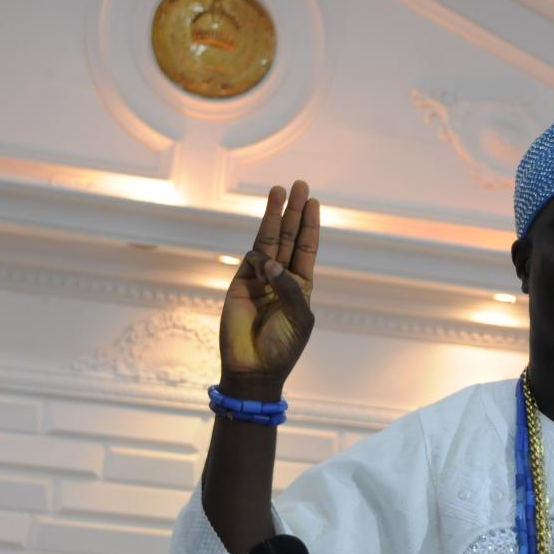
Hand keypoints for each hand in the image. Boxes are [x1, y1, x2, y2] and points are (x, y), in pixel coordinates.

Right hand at [219, 181, 319, 397]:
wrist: (254, 368)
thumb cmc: (283, 346)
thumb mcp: (299, 317)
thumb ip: (289, 288)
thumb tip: (270, 262)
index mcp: (302, 285)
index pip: (306, 248)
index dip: (309, 225)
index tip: (314, 202)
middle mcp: (281, 278)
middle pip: (288, 237)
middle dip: (293, 212)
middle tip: (299, 185)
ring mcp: (259, 279)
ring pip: (268, 241)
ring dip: (274, 217)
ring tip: (279, 191)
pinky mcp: (240, 284)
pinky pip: (251, 260)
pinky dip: (260, 254)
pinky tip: (266, 257)